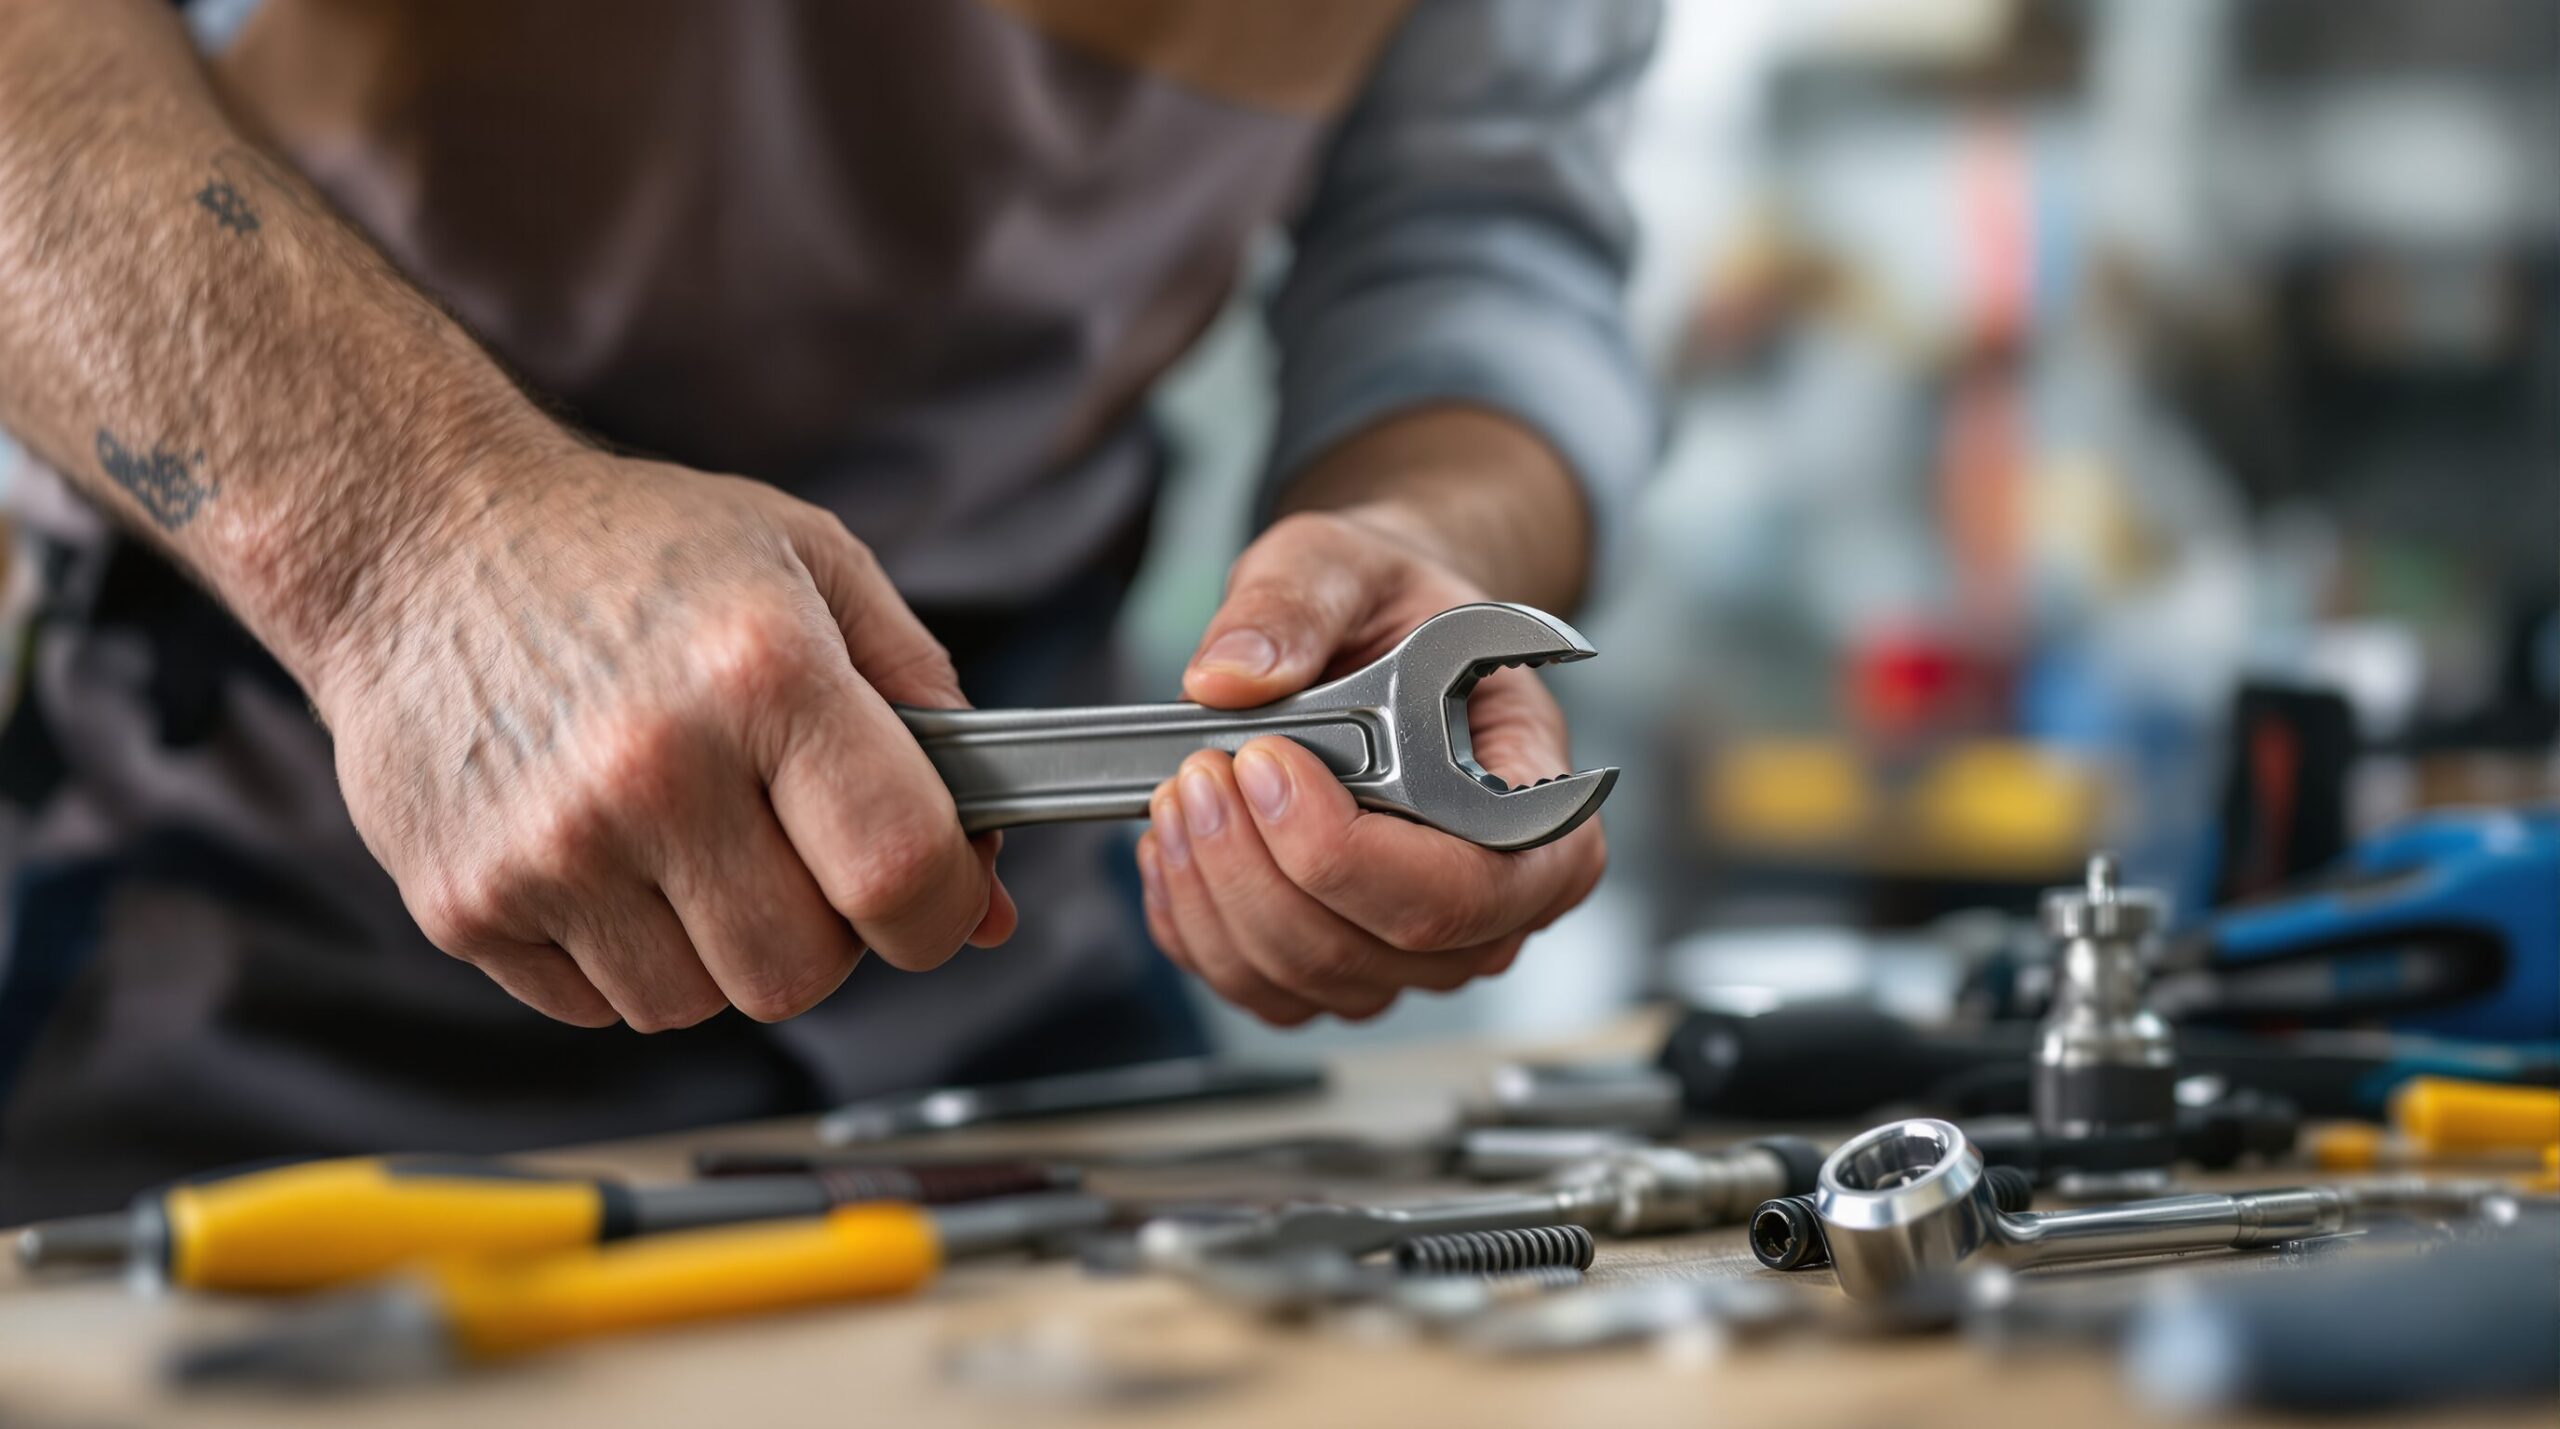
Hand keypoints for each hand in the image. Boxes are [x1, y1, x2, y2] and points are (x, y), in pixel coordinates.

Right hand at [313, 450, 1013, 1030]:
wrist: (414, 534)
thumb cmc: (632, 549)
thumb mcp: (812, 566)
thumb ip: (927, 713)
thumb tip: (991, 888)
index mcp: (761, 674)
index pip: (900, 874)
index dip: (942, 910)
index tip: (934, 894)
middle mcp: (651, 769)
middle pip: (800, 972)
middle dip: (823, 933)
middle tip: (790, 849)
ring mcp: (547, 847)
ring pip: (697, 1004)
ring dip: (715, 948)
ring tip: (683, 836)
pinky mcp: (462, 902)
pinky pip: (595, 1006)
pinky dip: (619, 955)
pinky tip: (599, 849)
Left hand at [1136, 507, 1605, 1024]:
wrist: (1380, 641)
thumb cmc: (1397, 612)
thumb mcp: (1348, 564)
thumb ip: (1296, 602)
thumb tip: (1229, 675)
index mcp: (1540, 818)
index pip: (1456, 891)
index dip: (1343, 849)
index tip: (1263, 760)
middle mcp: (1491, 909)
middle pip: (1362, 949)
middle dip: (1251, 863)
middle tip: (1198, 767)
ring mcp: (1413, 956)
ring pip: (1297, 978)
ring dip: (1211, 888)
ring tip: (1180, 790)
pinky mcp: (1338, 972)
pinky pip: (1254, 989)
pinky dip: (1194, 925)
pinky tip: (1180, 845)